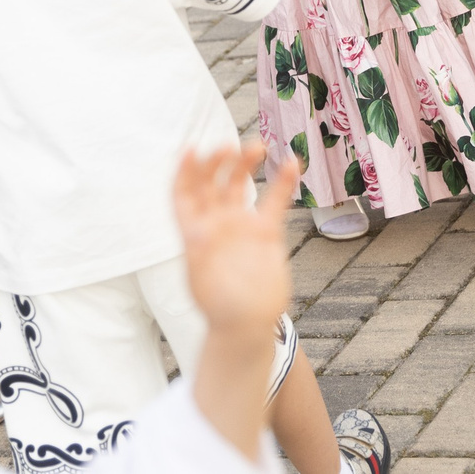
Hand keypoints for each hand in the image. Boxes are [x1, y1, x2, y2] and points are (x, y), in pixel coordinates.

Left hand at [174, 140, 299, 344]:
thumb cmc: (219, 309)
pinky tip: (291, 162)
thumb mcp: (203, 282)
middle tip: (228, 147)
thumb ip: (201, 256)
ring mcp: (240, 225)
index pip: (184, 193)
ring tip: (257, 146)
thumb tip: (199, 232)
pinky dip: (283, 182)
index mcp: (193, 232)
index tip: (191, 149)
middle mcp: (215, 223)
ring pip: (239, 184)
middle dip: (216, 160)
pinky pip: (274, 201)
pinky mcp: (265, 232)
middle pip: (211, 181)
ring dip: (245, 162)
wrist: (246, 327)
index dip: (184, 170)